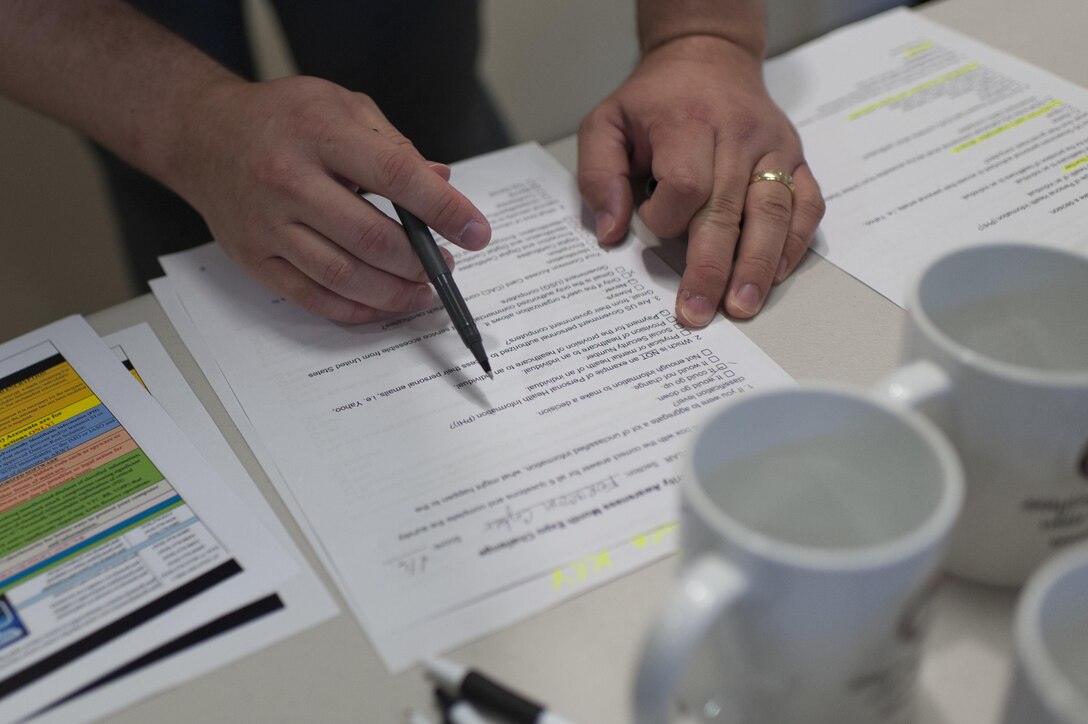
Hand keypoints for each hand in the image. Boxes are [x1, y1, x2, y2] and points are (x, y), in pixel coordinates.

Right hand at [171, 75, 491, 322]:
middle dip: (420, 262)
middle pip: (371, 238)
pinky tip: (381, 305)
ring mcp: (268, 224)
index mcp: (319, 133)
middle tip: (446, 267)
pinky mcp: (254, 258)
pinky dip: (355, 309)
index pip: (396, 176)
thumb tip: (444, 184)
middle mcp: (288, 180)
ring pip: (343, 276)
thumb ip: (395, 146)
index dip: (443, 209)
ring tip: (421, 292)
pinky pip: (312, 297)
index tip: (475, 232)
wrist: (202, 134)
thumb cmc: (282, 118)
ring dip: (394, 294)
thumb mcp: (342, 107)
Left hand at [578, 35, 824, 324]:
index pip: (685, 184)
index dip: (665, 218)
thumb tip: (611, 234)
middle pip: (728, 210)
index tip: (649, 224)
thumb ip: (599, 176)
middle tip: (697, 313)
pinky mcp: (796, 160)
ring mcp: (773, 148)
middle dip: (712, 268)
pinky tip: (775, 275)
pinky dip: (795, 243)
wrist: (708, 58)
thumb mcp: (606, 123)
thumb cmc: (654, 101)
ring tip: (743, 307)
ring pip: (773, 212)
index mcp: (688, 124)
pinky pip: (807, 205)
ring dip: (758, 266)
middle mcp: (738, 135)